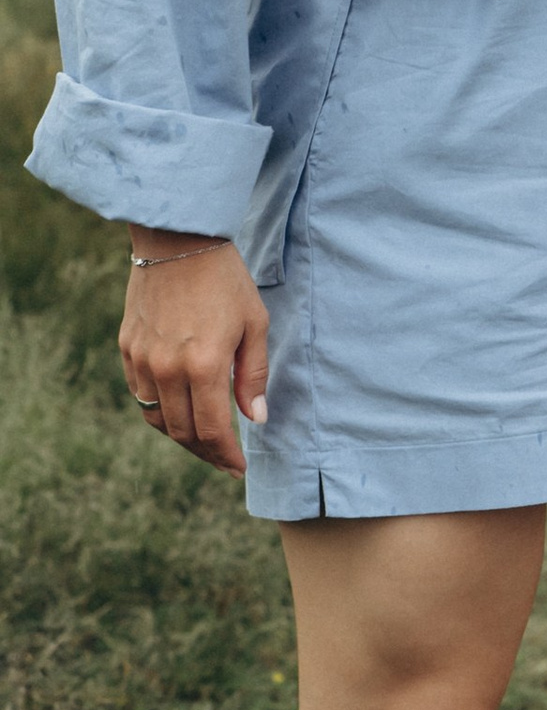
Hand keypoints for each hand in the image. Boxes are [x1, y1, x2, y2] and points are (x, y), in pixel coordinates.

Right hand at [119, 230, 269, 477]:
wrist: (178, 242)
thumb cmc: (225, 280)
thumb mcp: (254, 323)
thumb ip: (253, 375)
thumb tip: (256, 418)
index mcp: (203, 364)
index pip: (212, 430)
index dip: (226, 455)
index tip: (239, 468)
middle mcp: (166, 369)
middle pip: (182, 432)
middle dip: (206, 452)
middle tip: (225, 460)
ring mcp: (142, 360)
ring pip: (157, 419)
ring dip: (181, 437)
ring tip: (205, 442)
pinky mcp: (127, 349)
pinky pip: (140, 395)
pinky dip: (160, 412)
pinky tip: (179, 412)